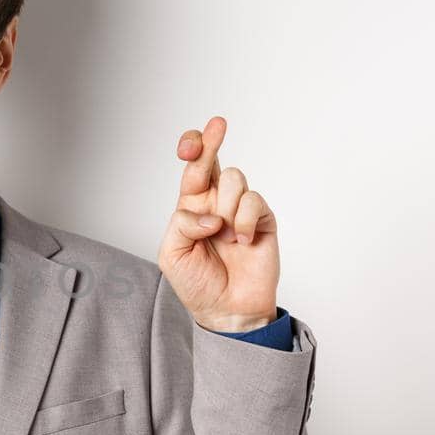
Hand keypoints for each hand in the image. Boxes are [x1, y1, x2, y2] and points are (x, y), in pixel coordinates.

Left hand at [156, 115, 279, 332]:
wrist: (228, 310)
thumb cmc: (197, 283)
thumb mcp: (172, 254)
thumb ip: (182, 224)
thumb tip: (209, 214)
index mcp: (192, 206)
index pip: (192, 169)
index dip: (193, 149)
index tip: (190, 143)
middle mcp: (216, 203)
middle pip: (214, 161)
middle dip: (211, 141)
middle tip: (217, 125)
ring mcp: (240, 210)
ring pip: (234, 179)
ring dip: (225, 205)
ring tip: (223, 235)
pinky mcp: (262, 220)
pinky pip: (254, 201)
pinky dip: (243, 222)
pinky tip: (241, 241)